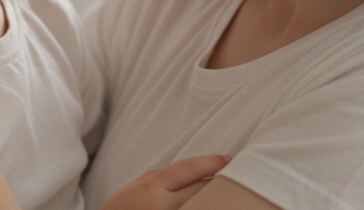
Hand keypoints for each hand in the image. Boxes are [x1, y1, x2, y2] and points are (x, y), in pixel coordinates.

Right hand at [100, 155, 231, 209]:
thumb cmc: (123, 209)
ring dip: (215, 199)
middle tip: (240, 175)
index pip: (190, 169)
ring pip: (202, 206)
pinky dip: (203, 208)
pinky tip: (212, 205)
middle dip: (221, 182)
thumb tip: (197, 170)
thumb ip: (166, 177)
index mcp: (154, 187)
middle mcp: (163, 206)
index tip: (229, 160)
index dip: (213, 162)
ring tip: (229, 193)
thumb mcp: (140, 186)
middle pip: (202, 189)